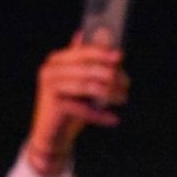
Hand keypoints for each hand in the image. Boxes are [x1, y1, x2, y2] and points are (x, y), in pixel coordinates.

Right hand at [26, 35, 129, 176]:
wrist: (52, 135)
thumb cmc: (71, 107)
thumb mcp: (80, 83)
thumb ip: (90, 64)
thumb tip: (110, 42)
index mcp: (56, 60)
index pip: (82, 52)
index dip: (102, 53)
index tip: (120, 57)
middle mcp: (50, 70)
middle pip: (87, 69)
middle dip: (110, 75)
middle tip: (126, 85)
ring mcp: (50, 87)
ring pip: (88, 87)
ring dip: (110, 93)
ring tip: (123, 99)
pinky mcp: (55, 106)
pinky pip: (84, 109)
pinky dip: (100, 115)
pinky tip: (114, 119)